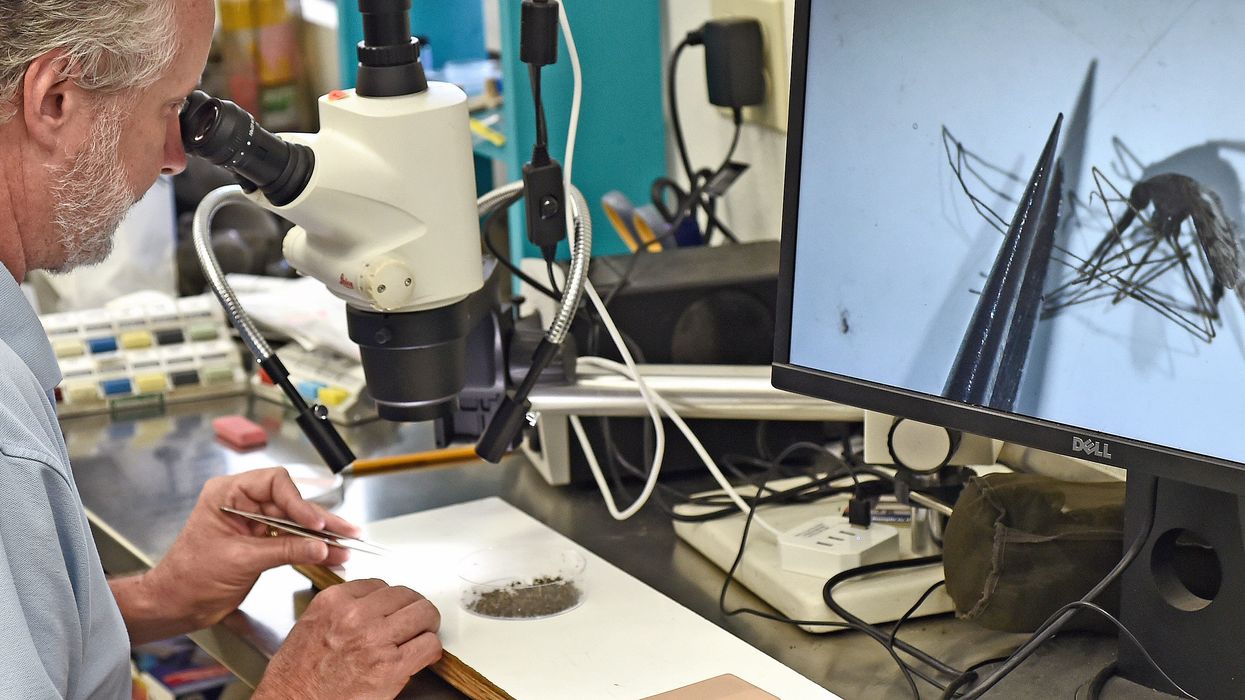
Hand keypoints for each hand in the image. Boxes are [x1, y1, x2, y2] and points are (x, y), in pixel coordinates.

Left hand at [143, 467, 357, 630]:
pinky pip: (292, 542)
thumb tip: (320, 546)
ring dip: (320, 537)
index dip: (299, 502)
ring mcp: (253, 524)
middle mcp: (243, 504)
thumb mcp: (241, 560)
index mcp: (228, 494)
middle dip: (318, 521)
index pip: (275, 483)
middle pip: (291, 504)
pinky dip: (311, 550)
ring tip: (346, 545)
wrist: (175, 606)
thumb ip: (284, 550)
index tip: (315, 524)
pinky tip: (330, 555)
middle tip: (345, 531)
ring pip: (296, 524)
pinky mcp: (261, 544)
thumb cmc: (189, 578)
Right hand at [254, 579, 442, 699]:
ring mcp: (374, 639)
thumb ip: (342, 609)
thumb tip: (372, 605)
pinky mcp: (390, 666)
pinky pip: (429, 645)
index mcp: (334, 602)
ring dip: (426, 625)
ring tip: (421, 635)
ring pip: (423, 613)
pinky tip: (422, 655)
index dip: (390, 600)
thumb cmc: (295, 676)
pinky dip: (430, 650)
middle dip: (412, 609)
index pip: (379, 584)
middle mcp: (355, 615)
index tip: (393, 609)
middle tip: (414, 621)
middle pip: (405, 595)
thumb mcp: (312, 625)